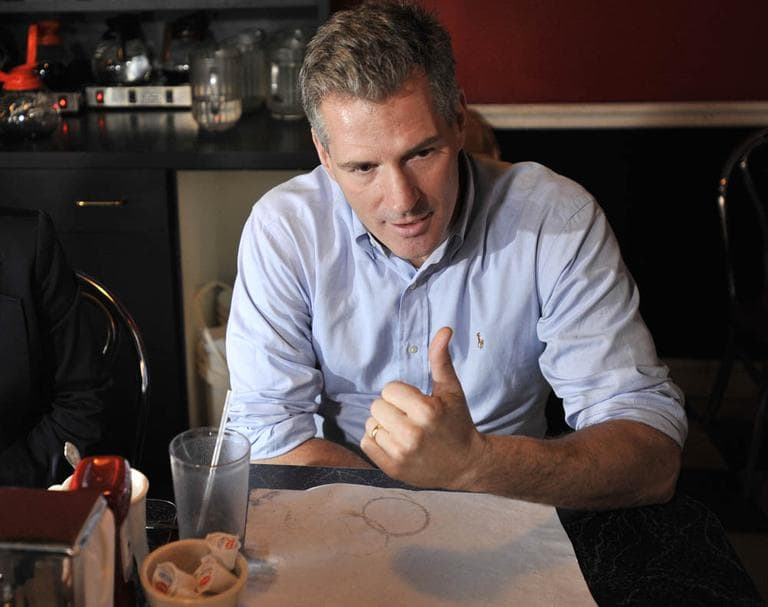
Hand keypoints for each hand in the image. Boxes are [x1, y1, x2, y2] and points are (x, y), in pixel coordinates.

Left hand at [361, 327, 487, 489]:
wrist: (466, 466)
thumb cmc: (457, 423)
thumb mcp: (451, 391)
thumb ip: (441, 360)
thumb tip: (444, 330)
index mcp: (426, 411)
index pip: (390, 389)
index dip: (402, 394)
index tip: (417, 404)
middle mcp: (412, 434)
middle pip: (377, 406)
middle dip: (392, 408)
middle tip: (410, 417)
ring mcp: (401, 454)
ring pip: (371, 424)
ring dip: (384, 425)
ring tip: (404, 431)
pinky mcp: (392, 469)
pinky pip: (366, 443)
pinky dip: (377, 440)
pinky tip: (396, 442)